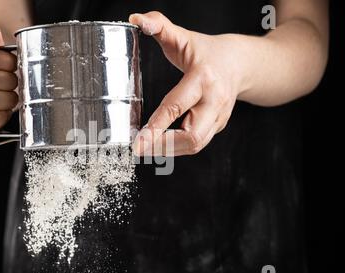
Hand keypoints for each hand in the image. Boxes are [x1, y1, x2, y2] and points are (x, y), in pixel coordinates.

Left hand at [129, 12, 246, 155]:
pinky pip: (197, 144)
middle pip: (191, 135)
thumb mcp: (183, 36)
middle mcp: (214, 101)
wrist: (241, 63)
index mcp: (203, 78)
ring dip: (168, 151)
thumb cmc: (207, 51)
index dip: (156, 127)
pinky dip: (177, 149)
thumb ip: (159, 25)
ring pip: (195, 145)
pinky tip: (160, 146)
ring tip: (146, 148)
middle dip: (163, 146)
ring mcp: (219, 117)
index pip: (176, 107)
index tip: (138, 142)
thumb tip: (136, 18)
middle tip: (138, 148)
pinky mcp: (218, 126)